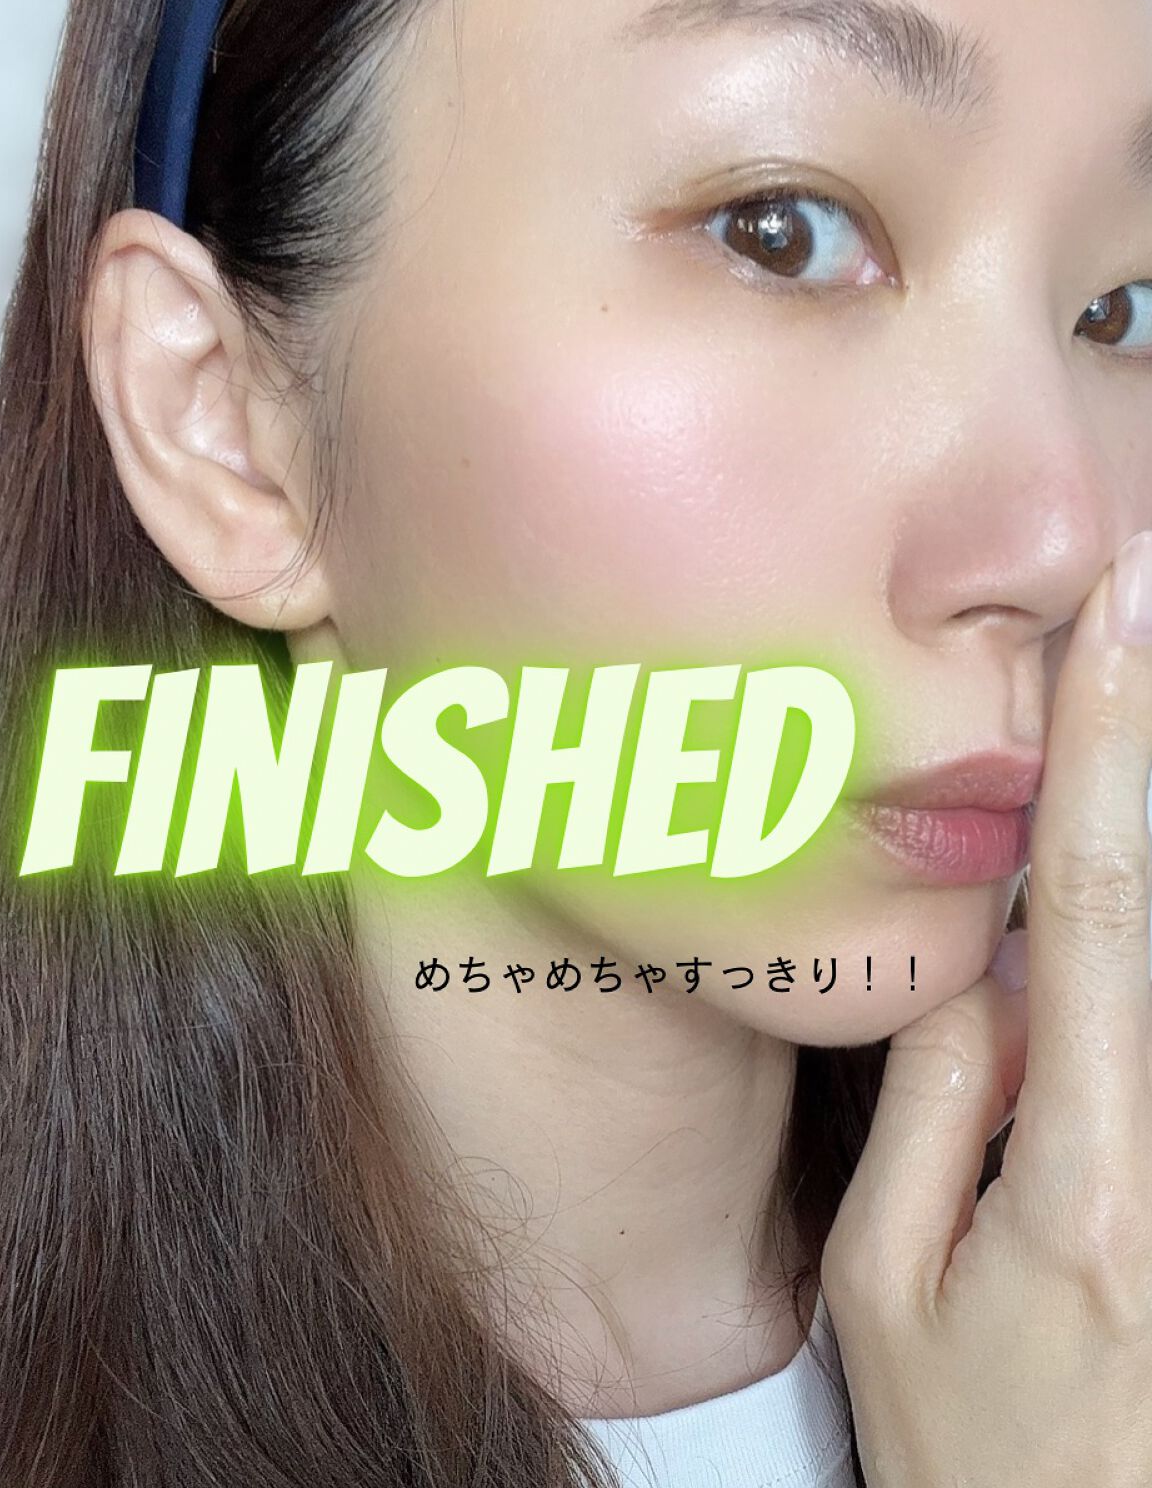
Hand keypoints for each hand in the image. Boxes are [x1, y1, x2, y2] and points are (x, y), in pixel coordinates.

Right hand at [821, 532, 1151, 1486]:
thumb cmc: (977, 1454)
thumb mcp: (887, 1285)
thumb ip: (928, 1103)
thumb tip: (981, 968)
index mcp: (1090, 1170)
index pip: (1098, 907)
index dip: (1109, 748)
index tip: (1124, 618)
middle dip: (1150, 760)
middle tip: (1141, 610)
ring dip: (1138, 854)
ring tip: (1077, 823)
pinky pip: (1150, 1051)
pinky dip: (1115, 973)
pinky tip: (1081, 941)